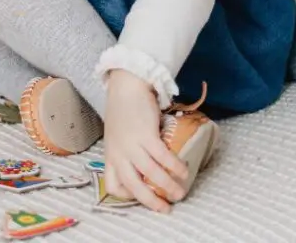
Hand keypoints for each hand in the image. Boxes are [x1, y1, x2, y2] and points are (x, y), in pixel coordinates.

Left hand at [104, 69, 187, 212]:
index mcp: (111, 154)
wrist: (126, 87)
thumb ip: (125, 153)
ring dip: (169, 186)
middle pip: (133, 185)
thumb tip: (144, 171)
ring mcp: (132, 143)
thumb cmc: (123, 112)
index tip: (142, 195)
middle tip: (167, 208)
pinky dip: (175, 167)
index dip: (127, 195)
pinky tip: (184, 171)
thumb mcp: (117, 137)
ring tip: (181, 192)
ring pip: (152, 174)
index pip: (112, 184)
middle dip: (151, 201)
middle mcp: (119, 152)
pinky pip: (163, 158)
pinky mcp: (146, 134)